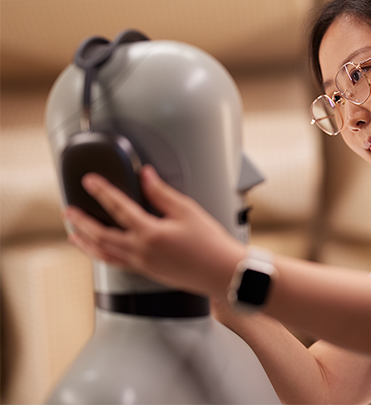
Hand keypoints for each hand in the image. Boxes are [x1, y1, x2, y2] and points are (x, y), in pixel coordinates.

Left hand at [64, 165, 243, 297]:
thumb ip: (162, 193)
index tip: (90, 181)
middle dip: (82, 222)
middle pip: (101, 235)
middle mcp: (141, 251)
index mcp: (150, 233)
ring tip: (74, 234)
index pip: (118, 207)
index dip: (102, 191)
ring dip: (86, 243)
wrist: (222, 272)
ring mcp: (142, 265)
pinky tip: (101, 251)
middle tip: (69, 211)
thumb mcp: (187, 211)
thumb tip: (146, 177)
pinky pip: (116, 263)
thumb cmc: (210, 244)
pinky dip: (102, 255)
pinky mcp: (148, 273)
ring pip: (104, 254)